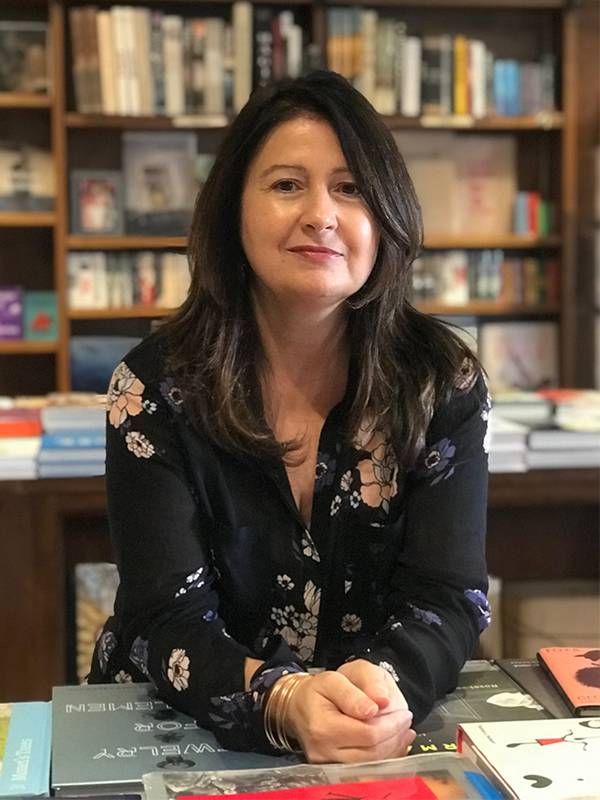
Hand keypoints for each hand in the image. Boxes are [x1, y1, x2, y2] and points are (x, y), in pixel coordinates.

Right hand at [284, 668, 413, 762]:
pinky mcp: (334, 771)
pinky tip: (395, 742)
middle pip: (373, 752)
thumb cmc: (319, 690)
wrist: (297, 707)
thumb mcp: (336, 676)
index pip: (368, 733)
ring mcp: (328, 764)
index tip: (404, 712)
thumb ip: (359, 688)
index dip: (391, 724)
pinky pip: (366, 768)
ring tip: (403, 730)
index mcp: (323, 726)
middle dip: (395, 736)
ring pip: (372, 764)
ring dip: (393, 747)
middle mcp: (323, 751)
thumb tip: (380, 703)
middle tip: (406, 719)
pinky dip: (385, 756)